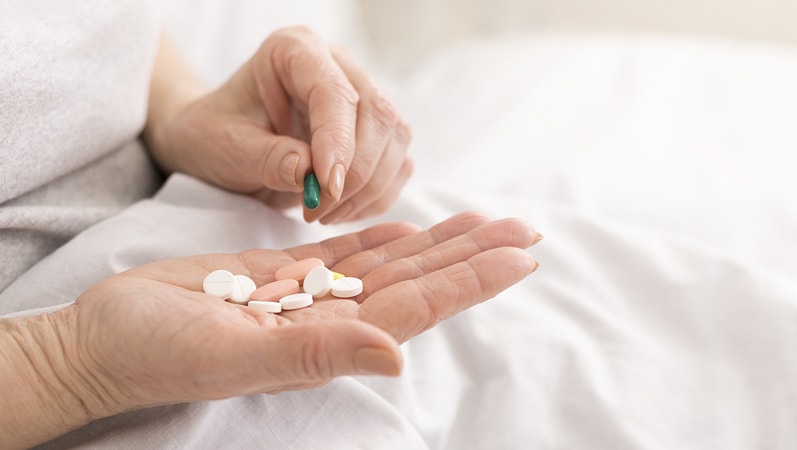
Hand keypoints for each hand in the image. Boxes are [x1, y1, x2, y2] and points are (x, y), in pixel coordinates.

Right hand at [55, 213, 538, 419]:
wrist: (105, 341)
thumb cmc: (157, 353)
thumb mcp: (234, 355)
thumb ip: (317, 353)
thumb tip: (396, 357)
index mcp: (328, 340)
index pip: (418, 305)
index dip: (471, 280)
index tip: (520, 256)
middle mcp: (328, 319)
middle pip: (417, 281)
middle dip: (471, 255)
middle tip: (523, 230)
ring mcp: (306, 297)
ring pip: (387, 265)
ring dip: (437, 243)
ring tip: (482, 223)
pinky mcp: (277, 276)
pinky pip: (342, 256)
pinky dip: (379, 240)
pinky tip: (407, 231)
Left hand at [150, 27, 412, 222]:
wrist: (222, 144)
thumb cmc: (217, 135)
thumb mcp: (225, 148)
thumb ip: (266, 158)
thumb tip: (310, 171)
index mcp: (295, 51)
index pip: (335, 91)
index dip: (338, 140)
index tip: (326, 186)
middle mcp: (338, 65)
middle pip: (379, 113)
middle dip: (357, 172)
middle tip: (319, 210)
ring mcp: (363, 96)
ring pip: (397, 139)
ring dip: (369, 188)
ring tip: (323, 213)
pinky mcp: (376, 132)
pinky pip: (398, 165)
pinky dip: (376, 196)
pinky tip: (340, 210)